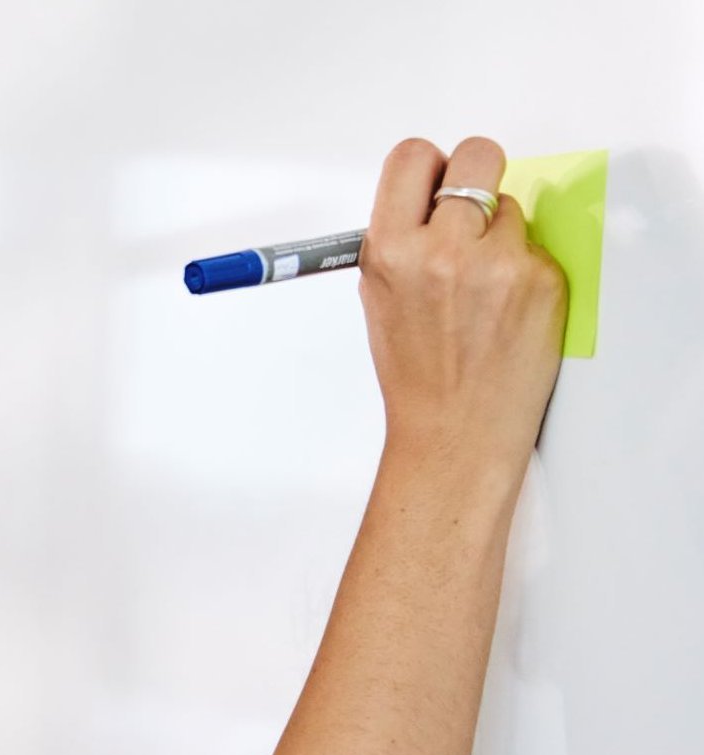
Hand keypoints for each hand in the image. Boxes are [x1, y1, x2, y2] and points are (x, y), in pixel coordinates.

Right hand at [358, 135, 567, 481]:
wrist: (454, 433)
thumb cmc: (417, 377)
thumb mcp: (381, 302)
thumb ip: (402, 243)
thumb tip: (430, 201)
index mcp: (391, 252)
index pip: (414, 158)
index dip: (430, 168)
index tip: (437, 185)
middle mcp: (442, 250)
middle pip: (478, 155)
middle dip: (479, 177)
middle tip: (475, 214)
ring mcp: (497, 264)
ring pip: (511, 207)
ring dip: (501, 236)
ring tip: (485, 289)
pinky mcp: (540, 280)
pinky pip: (536, 248)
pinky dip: (524, 273)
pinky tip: (506, 312)